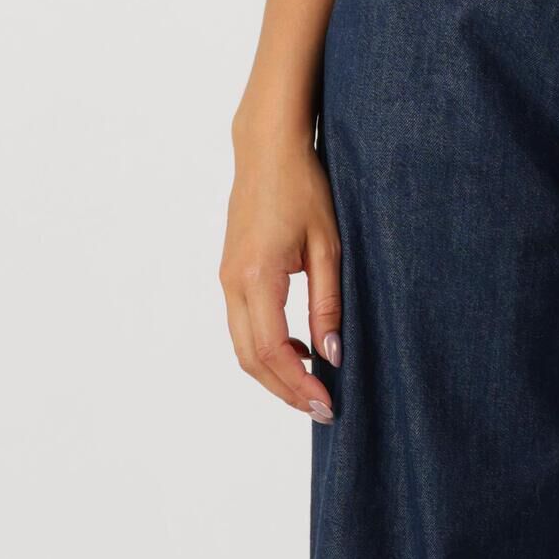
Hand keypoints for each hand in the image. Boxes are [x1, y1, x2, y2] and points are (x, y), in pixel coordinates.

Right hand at [220, 128, 340, 420]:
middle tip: (322, 410)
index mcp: (258, 276)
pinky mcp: (231, 274)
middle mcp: (233, 282)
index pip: (274, 350)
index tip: (327, 404)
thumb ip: (329, 305)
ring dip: (274, 374)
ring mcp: (227, 278)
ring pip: (243, 347)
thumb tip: (332, 356)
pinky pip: (243, 326)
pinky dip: (267, 350)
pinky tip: (300, 350)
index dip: (298, 384)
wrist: (267, 149)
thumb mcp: (329, 246)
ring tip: (312, 388)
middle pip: (251, 359)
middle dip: (285, 391)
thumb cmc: (304, 187)